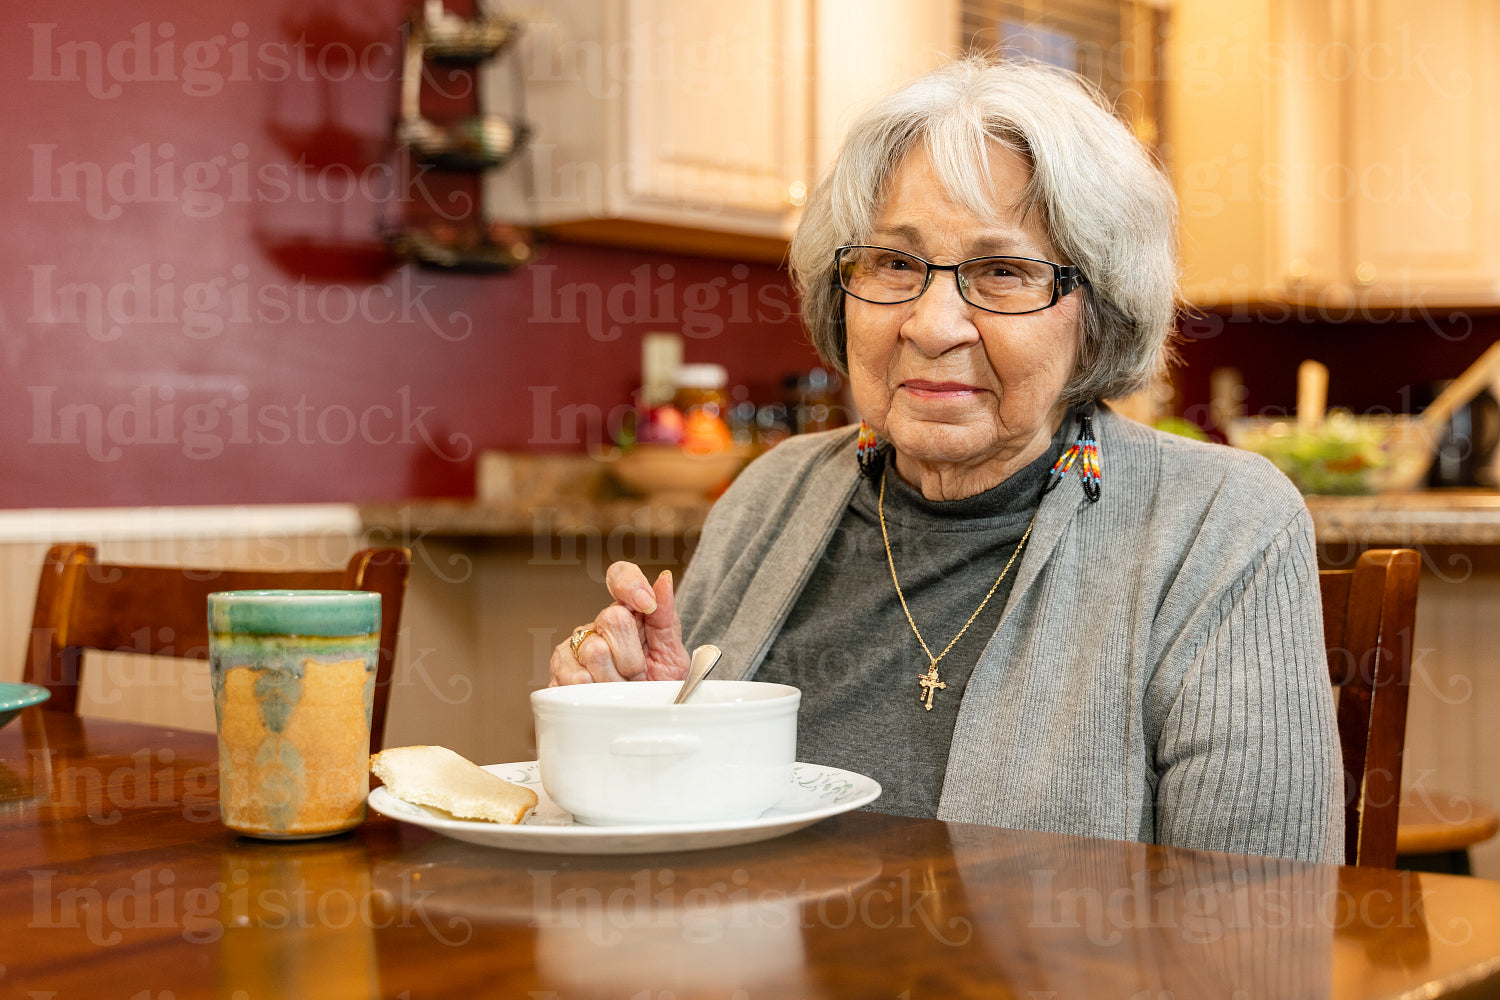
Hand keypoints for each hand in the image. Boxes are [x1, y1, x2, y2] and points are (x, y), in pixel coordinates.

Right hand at [549, 562, 688, 684]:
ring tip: (621, 688)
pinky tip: (602, 696)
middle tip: (638, 674)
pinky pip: (575, 679)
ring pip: (594, 652)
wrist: (643, 719)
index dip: (631, 583)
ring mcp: (573, 647)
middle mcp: (597, 624)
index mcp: (627, 612)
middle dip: (633, 655)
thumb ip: (666, 615)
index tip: (647, 604)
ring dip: (616, 680)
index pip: (620, 575)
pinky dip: (595, 694)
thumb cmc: (657, 685)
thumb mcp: (671, 652)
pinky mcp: (557, 673)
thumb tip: (664, 580)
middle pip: (612, 618)